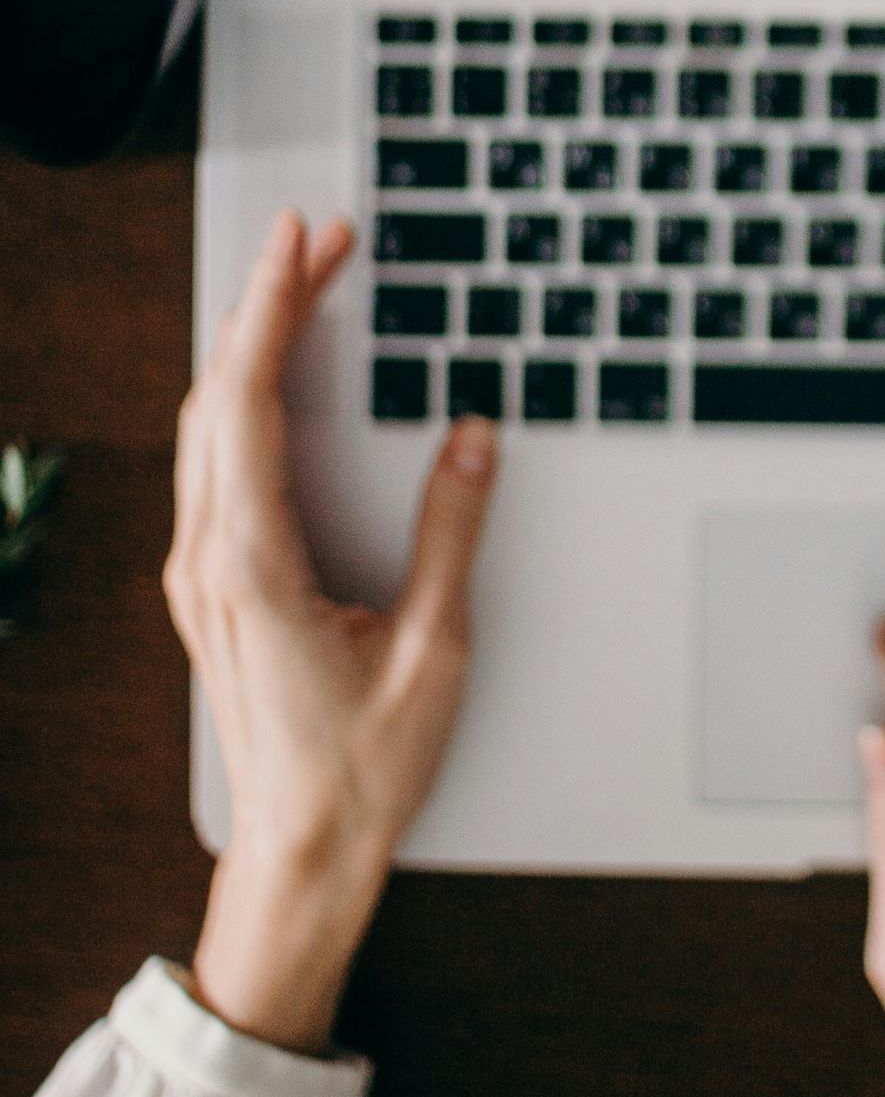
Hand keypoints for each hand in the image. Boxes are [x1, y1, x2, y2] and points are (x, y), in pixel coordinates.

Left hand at [164, 210, 497, 1051]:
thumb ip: (450, 534)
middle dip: (267, 305)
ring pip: (207, 427)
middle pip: (219, 398)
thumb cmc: (361, 772)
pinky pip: (213, 464)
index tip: (302, 241)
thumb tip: (471, 439)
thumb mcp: (433, 650)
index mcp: (253, 567)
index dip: (274, 308)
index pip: (248, 402)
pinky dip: (242, 399)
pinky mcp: (212, 589)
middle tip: (322, 241)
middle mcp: (208, 561)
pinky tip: (275, 380)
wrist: (298, 855)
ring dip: (250, 348)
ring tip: (304, 288)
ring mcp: (200, 575)